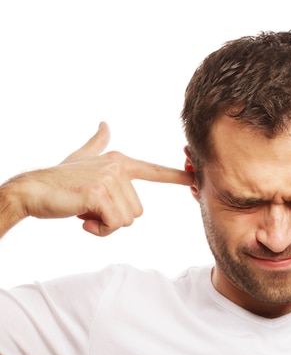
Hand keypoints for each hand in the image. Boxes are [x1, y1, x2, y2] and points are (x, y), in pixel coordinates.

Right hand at [8, 122, 192, 236]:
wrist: (32, 191)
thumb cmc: (58, 180)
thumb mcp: (81, 158)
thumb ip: (97, 144)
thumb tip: (105, 124)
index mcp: (119, 162)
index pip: (153, 171)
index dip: (175, 177)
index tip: (195, 178)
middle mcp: (118, 168)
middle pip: (137, 212)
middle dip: (114, 219)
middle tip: (91, 209)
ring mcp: (109, 179)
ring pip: (126, 221)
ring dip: (105, 225)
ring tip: (85, 211)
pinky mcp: (99, 194)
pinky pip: (114, 224)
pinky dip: (98, 230)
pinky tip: (82, 219)